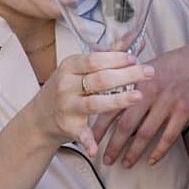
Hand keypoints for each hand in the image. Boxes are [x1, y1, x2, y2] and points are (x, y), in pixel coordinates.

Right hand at [30, 49, 149, 149]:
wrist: (39, 118)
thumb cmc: (68, 88)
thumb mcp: (82, 68)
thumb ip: (109, 54)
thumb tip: (136, 38)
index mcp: (70, 66)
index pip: (95, 59)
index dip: (116, 58)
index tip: (136, 57)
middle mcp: (67, 84)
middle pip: (100, 79)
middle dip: (126, 75)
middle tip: (149, 72)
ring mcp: (67, 106)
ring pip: (95, 103)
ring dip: (117, 100)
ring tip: (138, 97)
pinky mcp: (68, 126)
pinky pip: (80, 134)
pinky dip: (88, 141)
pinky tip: (96, 149)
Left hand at [89, 40, 188, 167]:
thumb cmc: (172, 63)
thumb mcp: (146, 66)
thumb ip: (128, 82)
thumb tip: (109, 99)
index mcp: (136, 81)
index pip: (111, 108)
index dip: (99, 127)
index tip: (91, 141)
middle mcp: (149, 94)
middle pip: (125, 126)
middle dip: (114, 146)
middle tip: (107, 160)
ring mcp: (167, 104)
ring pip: (145, 134)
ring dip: (134, 152)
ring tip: (126, 164)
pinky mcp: (183, 112)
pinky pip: (168, 137)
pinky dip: (159, 151)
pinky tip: (151, 161)